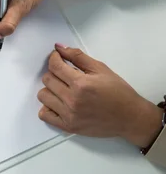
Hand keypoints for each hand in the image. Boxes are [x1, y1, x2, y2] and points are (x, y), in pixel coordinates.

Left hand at [37, 44, 162, 146]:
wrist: (130, 117)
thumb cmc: (118, 92)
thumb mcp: (101, 69)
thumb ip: (78, 56)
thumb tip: (58, 47)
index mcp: (81, 83)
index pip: (55, 66)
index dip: (53, 58)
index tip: (57, 57)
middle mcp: (72, 99)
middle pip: (47, 80)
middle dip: (53, 73)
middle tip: (64, 74)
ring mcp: (68, 114)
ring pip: (42, 96)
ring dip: (50, 89)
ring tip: (62, 89)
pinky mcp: (67, 126)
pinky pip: (44, 115)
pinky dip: (48, 108)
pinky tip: (58, 103)